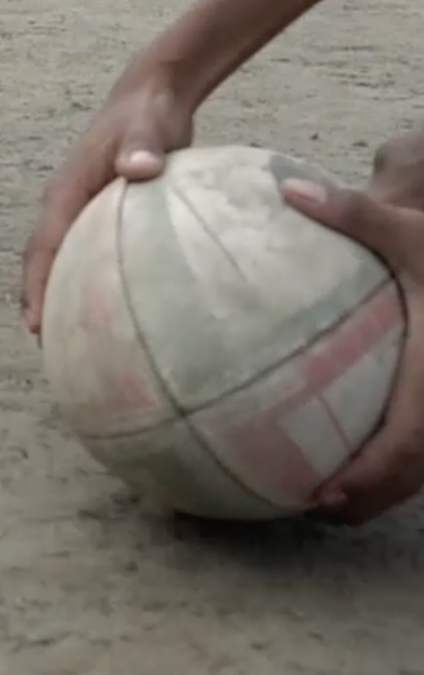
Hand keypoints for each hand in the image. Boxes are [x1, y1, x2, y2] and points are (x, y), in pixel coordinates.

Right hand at [20, 65, 196, 332]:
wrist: (151, 96)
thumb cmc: (147, 113)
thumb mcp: (146, 126)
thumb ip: (142, 146)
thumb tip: (138, 169)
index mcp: (66, 192)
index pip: (42, 246)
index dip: (35, 287)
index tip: (35, 326)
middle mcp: (66, 205)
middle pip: (43, 262)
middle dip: (40, 303)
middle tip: (50, 349)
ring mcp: (82, 211)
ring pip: (63, 261)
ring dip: (61, 296)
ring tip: (74, 341)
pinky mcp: (103, 214)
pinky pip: (89, 256)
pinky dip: (89, 283)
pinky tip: (115, 310)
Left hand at [281, 129, 423, 523]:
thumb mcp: (411, 230)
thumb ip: (355, 213)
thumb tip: (289, 189)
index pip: (410, 440)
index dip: (373, 476)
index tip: (328, 494)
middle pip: (418, 471)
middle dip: (372, 497)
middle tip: (315, 508)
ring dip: (382, 486)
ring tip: (326, 498)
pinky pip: (423, 439)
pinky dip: (392, 459)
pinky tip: (349, 456)